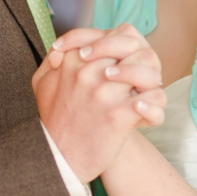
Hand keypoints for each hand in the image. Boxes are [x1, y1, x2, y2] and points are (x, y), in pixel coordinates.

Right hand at [33, 25, 165, 182]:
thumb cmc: (52, 121)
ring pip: (149, 72)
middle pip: (135, 50)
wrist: (57, 159)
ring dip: (151, 85)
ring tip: (142, 96)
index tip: (124, 64)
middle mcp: (89, 71)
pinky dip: (154, 107)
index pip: (116, 36)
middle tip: (139, 81)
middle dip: (142, 64)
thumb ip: (53, 59)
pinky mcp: (118, 114)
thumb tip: (63, 48)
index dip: (127, 50)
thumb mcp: (42, 83)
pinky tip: (143, 113)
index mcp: (74, 59)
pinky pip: (152, 100)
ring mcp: (104, 92)